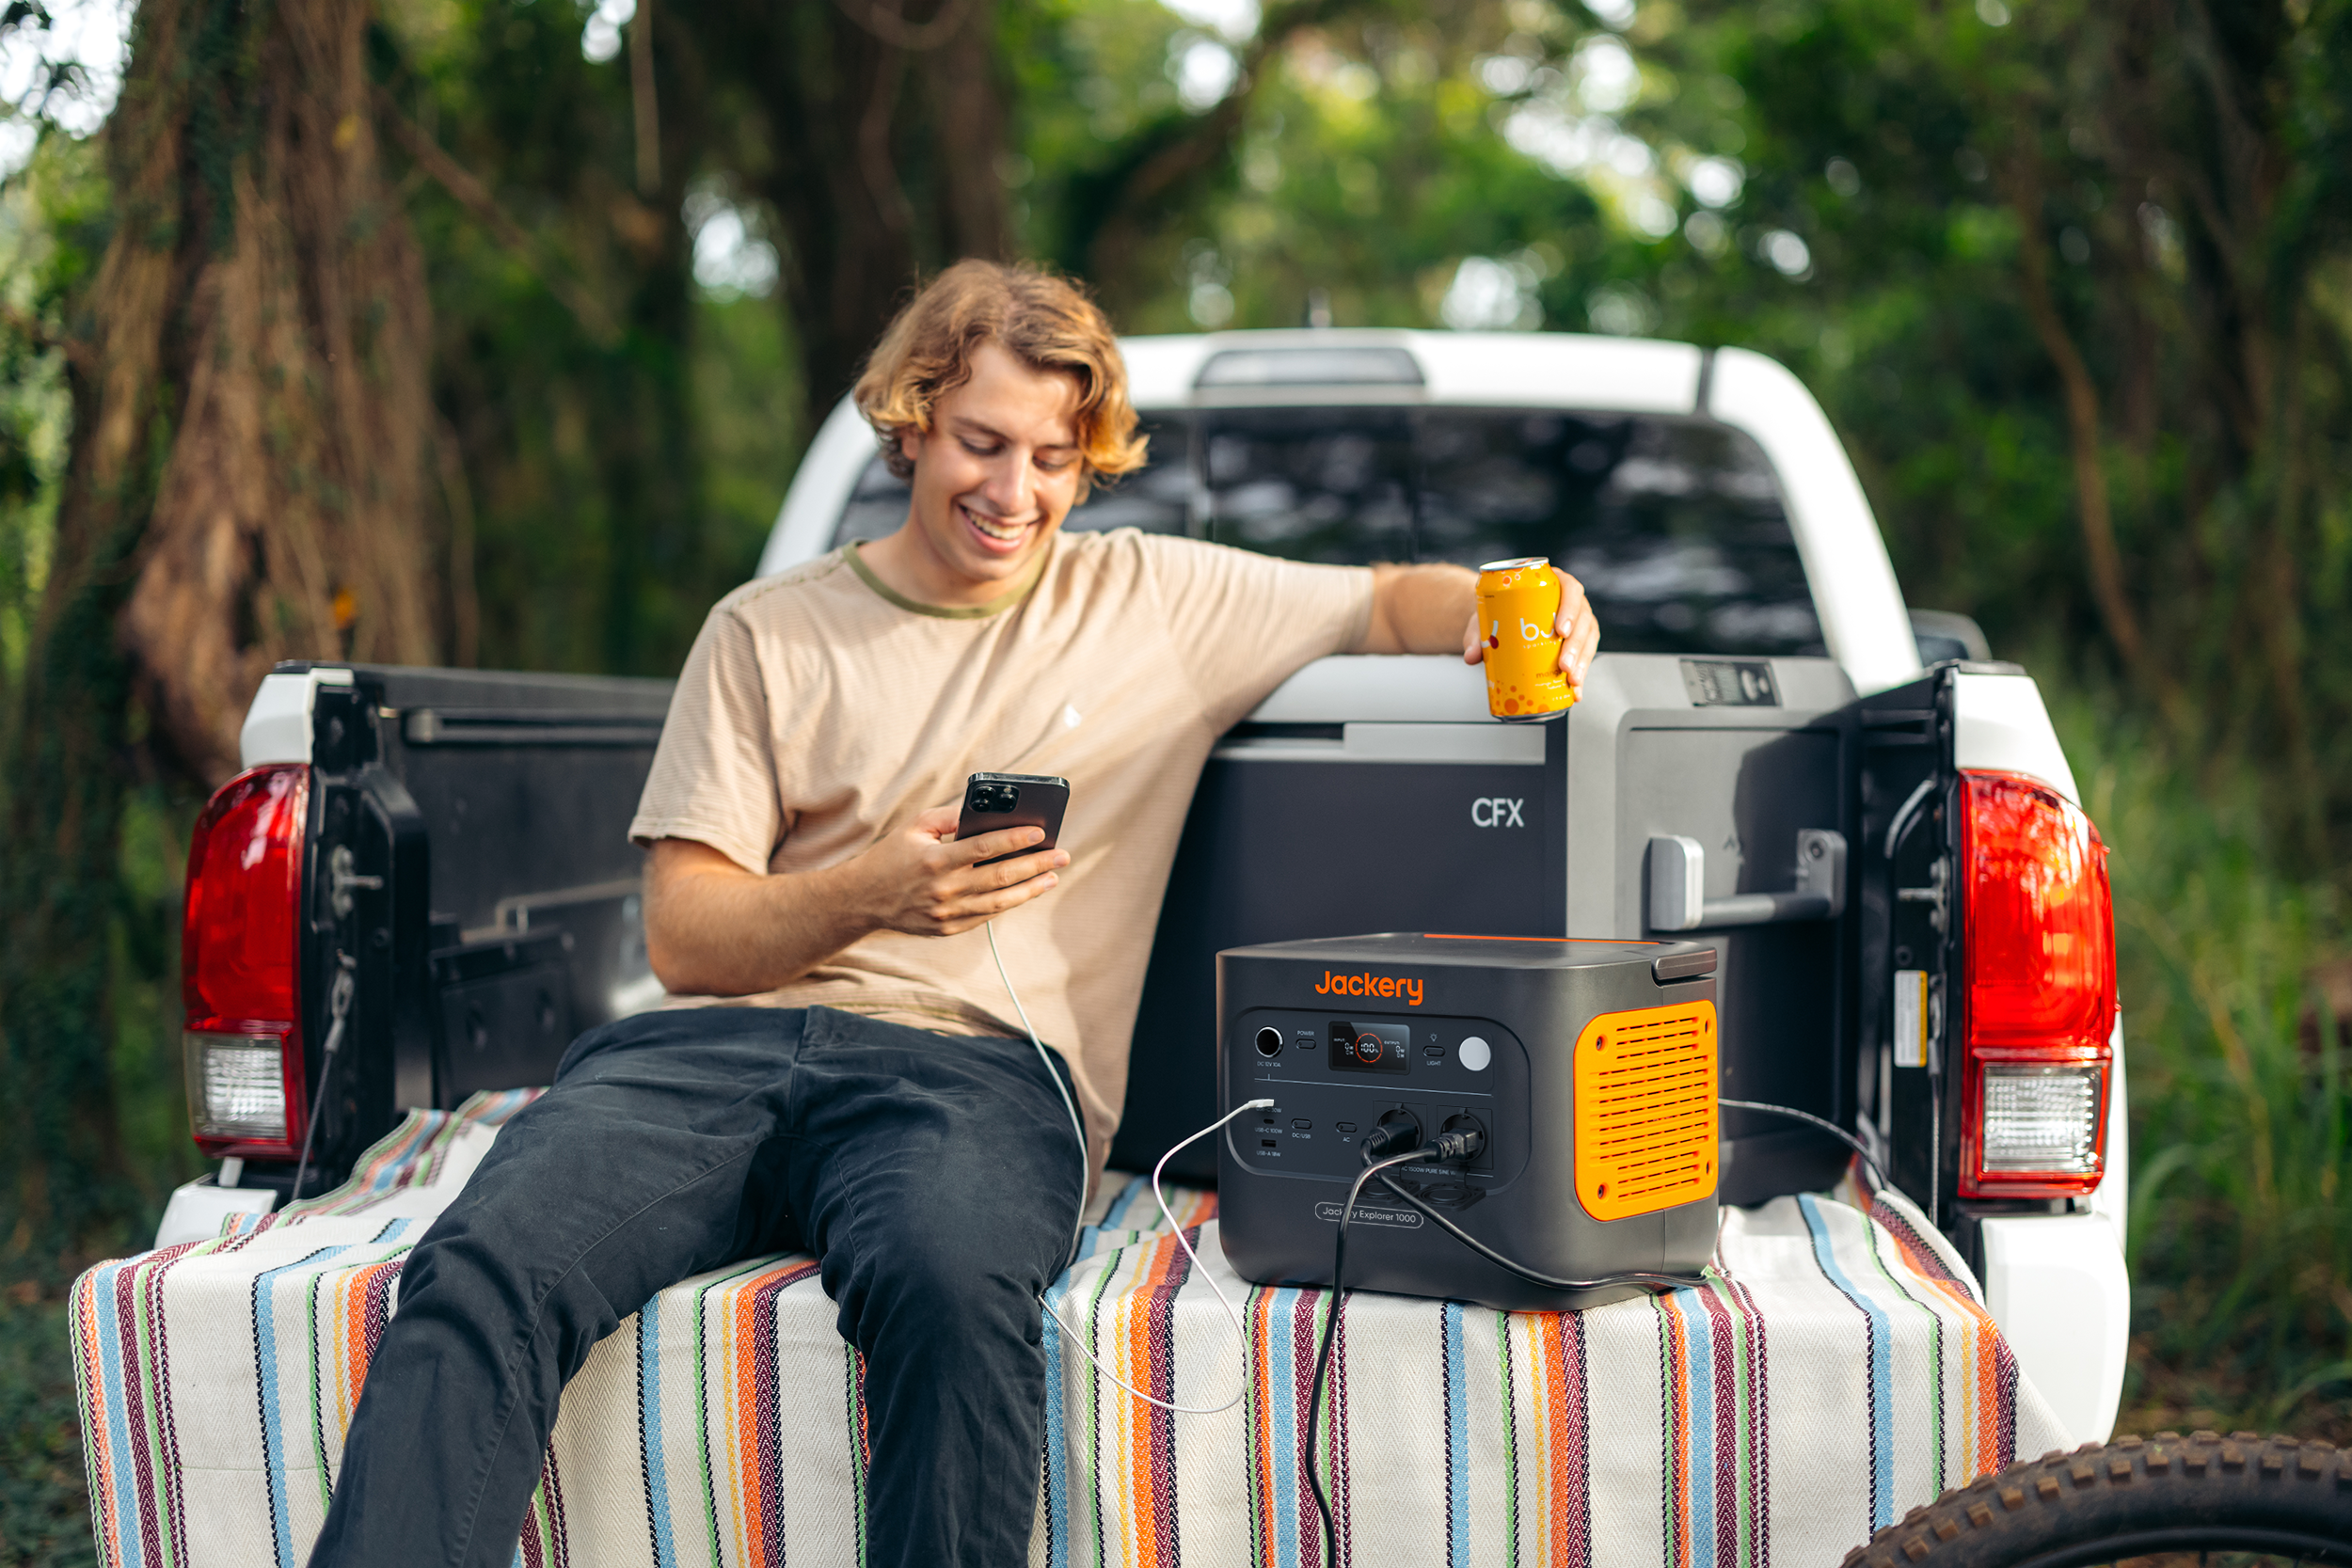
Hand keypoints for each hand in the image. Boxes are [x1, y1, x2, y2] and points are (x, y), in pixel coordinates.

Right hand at [847, 804, 1068, 937]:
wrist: (863, 899)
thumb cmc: (892, 856)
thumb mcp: (915, 827)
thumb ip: (949, 816)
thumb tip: (986, 811)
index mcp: (935, 860)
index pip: (984, 847)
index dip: (1015, 839)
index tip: (1041, 832)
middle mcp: (943, 889)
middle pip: (1001, 876)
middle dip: (1036, 865)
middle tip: (1062, 856)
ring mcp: (946, 913)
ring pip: (1000, 902)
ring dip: (1031, 889)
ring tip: (1052, 877)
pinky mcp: (947, 929)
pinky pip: (986, 916)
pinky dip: (1008, 903)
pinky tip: (1025, 892)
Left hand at [1459, 571, 1600, 691]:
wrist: (1501, 620)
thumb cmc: (1497, 612)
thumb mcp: (1486, 618)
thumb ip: (1476, 635)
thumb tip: (1471, 656)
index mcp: (1551, 584)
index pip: (1569, 589)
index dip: (1570, 609)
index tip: (1560, 631)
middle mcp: (1570, 599)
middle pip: (1582, 618)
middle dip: (1575, 645)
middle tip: (1563, 666)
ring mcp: (1578, 619)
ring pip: (1588, 638)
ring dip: (1582, 661)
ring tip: (1571, 680)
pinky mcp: (1579, 639)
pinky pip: (1587, 655)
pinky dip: (1582, 673)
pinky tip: (1576, 690)